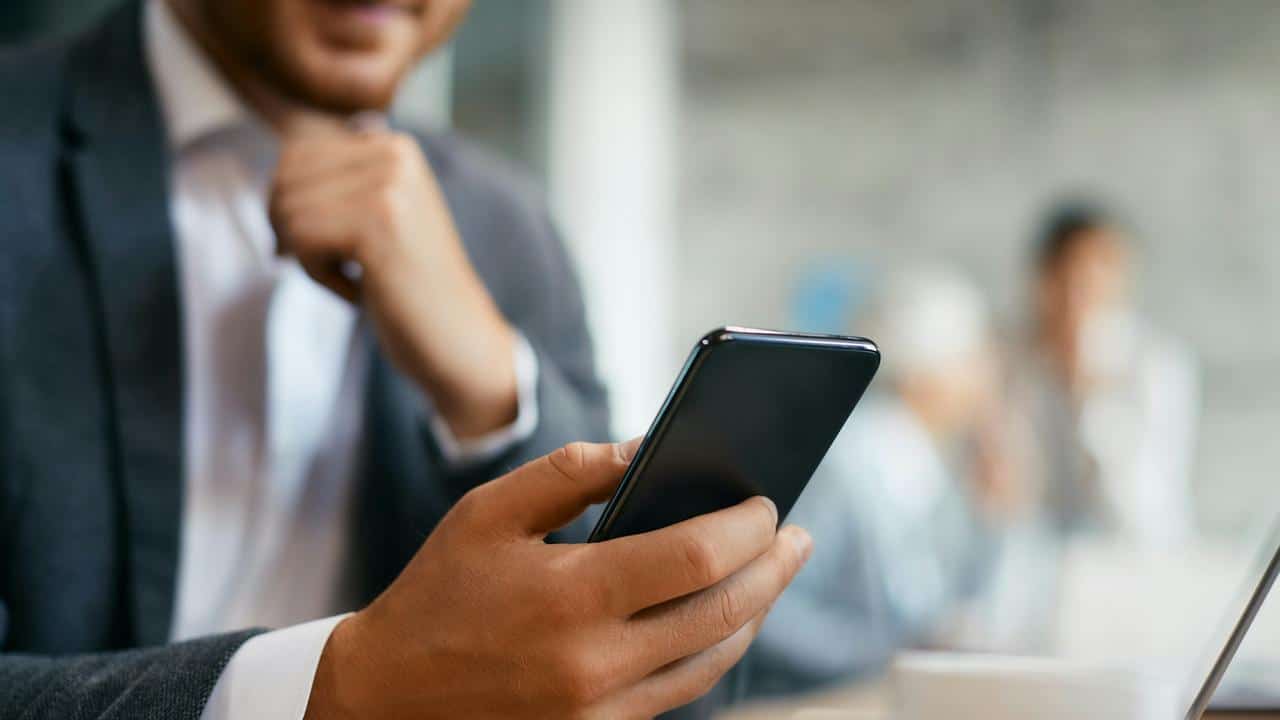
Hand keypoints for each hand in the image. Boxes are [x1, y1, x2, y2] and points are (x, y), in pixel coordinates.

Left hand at [269, 127, 517, 438]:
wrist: (457, 335)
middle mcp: (394, 153)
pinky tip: (360, 289)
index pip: (295, 157)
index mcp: (394, 145)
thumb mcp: (377, 217)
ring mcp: (390, 184)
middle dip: (293, 232)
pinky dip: (319, 276)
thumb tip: (273, 175)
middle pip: (286, 182)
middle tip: (336, 267)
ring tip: (357, 277)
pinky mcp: (380, 221)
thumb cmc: (409, 285)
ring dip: (309, 257)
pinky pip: (302, 239)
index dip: (292, 210)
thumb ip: (336, 183)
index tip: (330, 247)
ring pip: (289, 212)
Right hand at [304, 439, 812, 718]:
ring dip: (753, 614)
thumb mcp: (489, 513)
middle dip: (772, 570)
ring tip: (771, 573)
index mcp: (571, 596)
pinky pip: (678, 694)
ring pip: (711, 663)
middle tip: (797, 538)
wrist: (385, 697)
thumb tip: (645, 448)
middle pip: (722, 614)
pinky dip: (711, 653)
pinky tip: (721, 619)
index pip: (696, 558)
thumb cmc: (438, 592)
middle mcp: (595, 663)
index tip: (768, 503)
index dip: (746, 528)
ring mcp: (599, 711)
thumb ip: (571, 472)